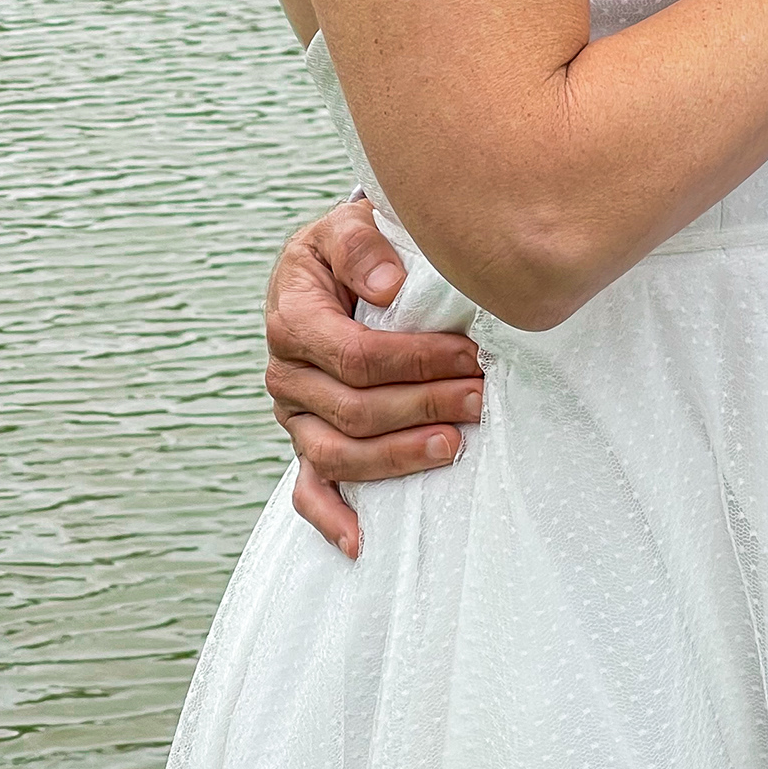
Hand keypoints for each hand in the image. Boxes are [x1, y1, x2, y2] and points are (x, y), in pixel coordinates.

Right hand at [265, 198, 482, 558]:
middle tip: (481, 397)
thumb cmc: (354, 247)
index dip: (415, 361)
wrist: (337, 265)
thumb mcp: (350, 225)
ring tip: (455, 446)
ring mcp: (296, 414)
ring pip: (337, 454)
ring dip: (398, 457)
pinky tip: (361, 543)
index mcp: (294, 318)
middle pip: (353, 408)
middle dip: (423, 405)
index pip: (354, 355)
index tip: (470, 355)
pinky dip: (331, 518)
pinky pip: (309, 488)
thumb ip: (362, 244)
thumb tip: (387, 287)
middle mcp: (287, 372)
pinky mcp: (307, 439)